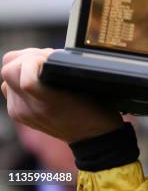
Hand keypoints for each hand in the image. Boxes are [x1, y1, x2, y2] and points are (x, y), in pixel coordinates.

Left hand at [1, 48, 123, 142]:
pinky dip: (20, 78)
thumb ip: (62, 71)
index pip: (24, 75)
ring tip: (42, 67)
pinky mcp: (18, 114)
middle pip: (8, 69)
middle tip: (47, 58)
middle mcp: (28, 109)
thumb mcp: (86, 87)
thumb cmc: (94, 109)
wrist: (92, 137)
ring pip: (6, 77)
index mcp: (47, 102)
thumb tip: (46, 55)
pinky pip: (8, 87)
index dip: (37, 58)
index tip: (52, 57)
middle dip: (27, 57)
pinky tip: (38, 79)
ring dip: (22, 67)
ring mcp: (20, 112)